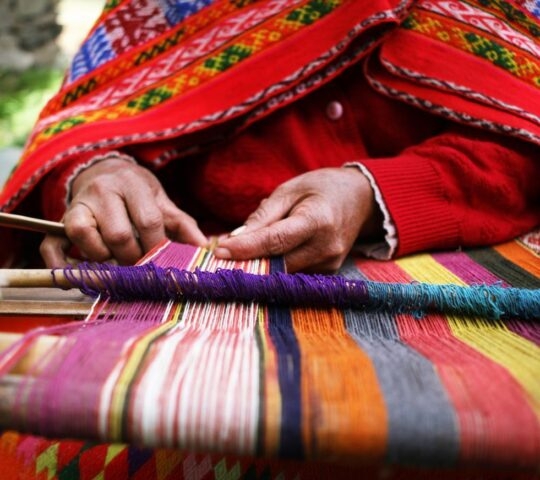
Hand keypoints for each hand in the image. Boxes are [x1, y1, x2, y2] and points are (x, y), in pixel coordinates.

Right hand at [40, 157, 206, 266]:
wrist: (104, 171)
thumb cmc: (138, 193)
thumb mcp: (162, 202)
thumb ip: (183, 224)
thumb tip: (205, 250)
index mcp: (132, 185)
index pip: (148, 220)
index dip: (158, 247)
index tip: (165, 263)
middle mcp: (102, 192)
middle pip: (118, 234)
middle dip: (133, 259)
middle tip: (142, 269)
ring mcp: (78, 205)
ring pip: (85, 237)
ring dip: (103, 261)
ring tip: (117, 266)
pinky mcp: (60, 221)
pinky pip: (52, 245)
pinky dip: (61, 266)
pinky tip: (76, 279)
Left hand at [214, 167, 381, 271]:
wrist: (360, 199)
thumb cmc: (322, 188)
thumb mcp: (290, 189)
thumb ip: (264, 215)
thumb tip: (236, 238)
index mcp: (317, 221)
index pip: (275, 241)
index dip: (246, 249)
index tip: (219, 252)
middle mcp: (326, 247)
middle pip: (277, 263)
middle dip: (247, 261)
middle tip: (220, 256)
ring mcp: (330, 263)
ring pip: (284, 272)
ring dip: (260, 265)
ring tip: (241, 252)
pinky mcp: (329, 272)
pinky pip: (294, 273)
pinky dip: (276, 266)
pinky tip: (265, 256)